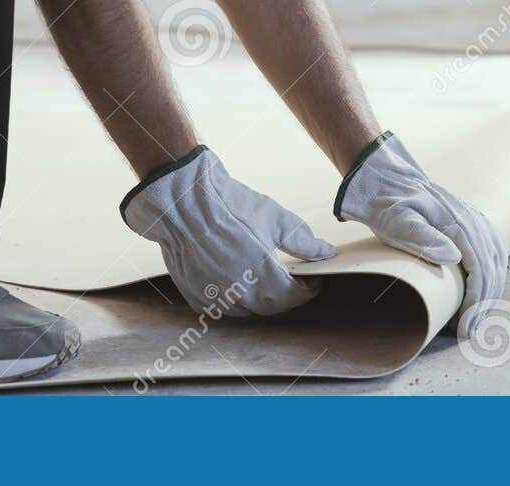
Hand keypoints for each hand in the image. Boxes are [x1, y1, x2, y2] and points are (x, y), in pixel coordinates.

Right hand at [120, 145, 337, 315]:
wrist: (183, 199)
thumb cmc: (229, 203)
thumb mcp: (274, 217)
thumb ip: (303, 241)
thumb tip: (326, 253)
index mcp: (259, 270)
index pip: (292, 296)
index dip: (306, 290)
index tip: (312, 281)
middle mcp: (235, 289)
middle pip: (271, 307)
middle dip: (286, 297)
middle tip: (293, 283)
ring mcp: (212, 295)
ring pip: (245, 311)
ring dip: (261, 302)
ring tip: (267, 283)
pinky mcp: (195, 294)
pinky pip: (220, 309)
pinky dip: (234, 303)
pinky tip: (240, 285)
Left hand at [334, 132, 506, 337]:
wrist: (386, 179)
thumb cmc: (387, 205)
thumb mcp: (396, 221)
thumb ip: (421, 236)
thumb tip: (454, 257)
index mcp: (458, 223)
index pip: (479, 270)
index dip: (476, 303)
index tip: (466, 328)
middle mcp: (472, 220)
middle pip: (492, 269)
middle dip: (485, 304)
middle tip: (469, 331)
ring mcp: (474, 219)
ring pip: (497, 261)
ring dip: (491, 291)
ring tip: (476, 317)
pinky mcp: (471, 221)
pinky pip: (493, 250)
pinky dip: (493, 273)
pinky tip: (485, 289)